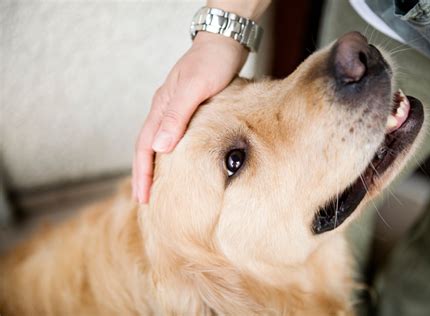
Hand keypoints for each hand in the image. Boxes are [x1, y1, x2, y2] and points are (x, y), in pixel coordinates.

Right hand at [133, 32, 247, 202]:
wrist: (226, 41)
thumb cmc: (212, 62)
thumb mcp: (194, 88)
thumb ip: (177, 116)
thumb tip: (160, 148)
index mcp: (161, 107)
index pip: (145, 147)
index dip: (142, 174)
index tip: (142, 198)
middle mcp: (165, 110)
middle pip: (148, 148)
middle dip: (144, 175)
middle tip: (145, 201)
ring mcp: (177, 110)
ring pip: (160, 144)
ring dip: (156, 166)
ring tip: (159, 188)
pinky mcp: (191, 110)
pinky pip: (175, 137)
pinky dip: (173, 154)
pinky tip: (180, 163)